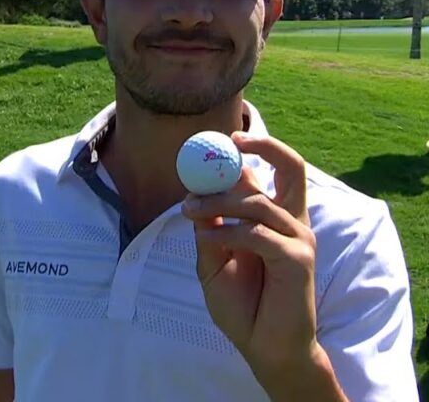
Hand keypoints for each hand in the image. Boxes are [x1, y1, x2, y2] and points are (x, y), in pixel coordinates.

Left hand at [180, 132, 318, 375]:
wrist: (265, 347)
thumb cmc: (243, 306)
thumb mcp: (213, 263)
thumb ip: (210, 231)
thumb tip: (197, 197)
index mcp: (273, 217)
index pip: (266, 172)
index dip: (245, 152)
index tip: (218, 141)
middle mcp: (290, 221)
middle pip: (291, 166)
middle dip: (263, 146)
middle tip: (228, 142)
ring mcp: (298, 238)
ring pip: (258, 202)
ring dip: (219, 202)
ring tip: (191, 211)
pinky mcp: (298, 260)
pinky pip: (259, 234)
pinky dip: (230, 232)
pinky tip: (209, 237)